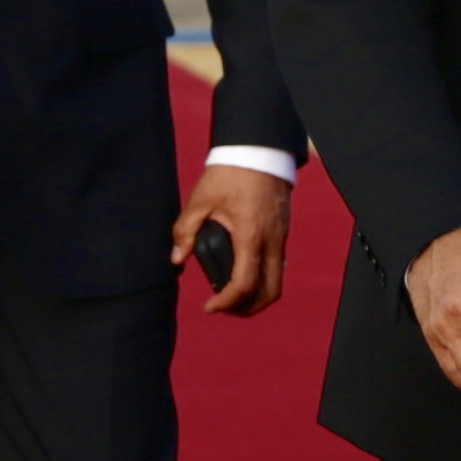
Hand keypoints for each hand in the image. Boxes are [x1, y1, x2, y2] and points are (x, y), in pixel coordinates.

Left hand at [174, 162, 292, 316]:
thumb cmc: (229, 174)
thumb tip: (177, 259)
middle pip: (270, 293)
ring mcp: (281, 239)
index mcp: (250, 236)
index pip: (244, 285)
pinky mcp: (283, 233)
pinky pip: (278, 266)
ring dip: (256, 296)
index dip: (226, 303)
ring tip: (231, 295)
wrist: (259, 151)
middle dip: (247, 309)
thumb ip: (185, 231)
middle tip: (223, 308)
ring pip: (277, 281)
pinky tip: (242, 273)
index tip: (209, 306)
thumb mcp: (200, 200)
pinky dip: (263, 279)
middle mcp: (272, 242)